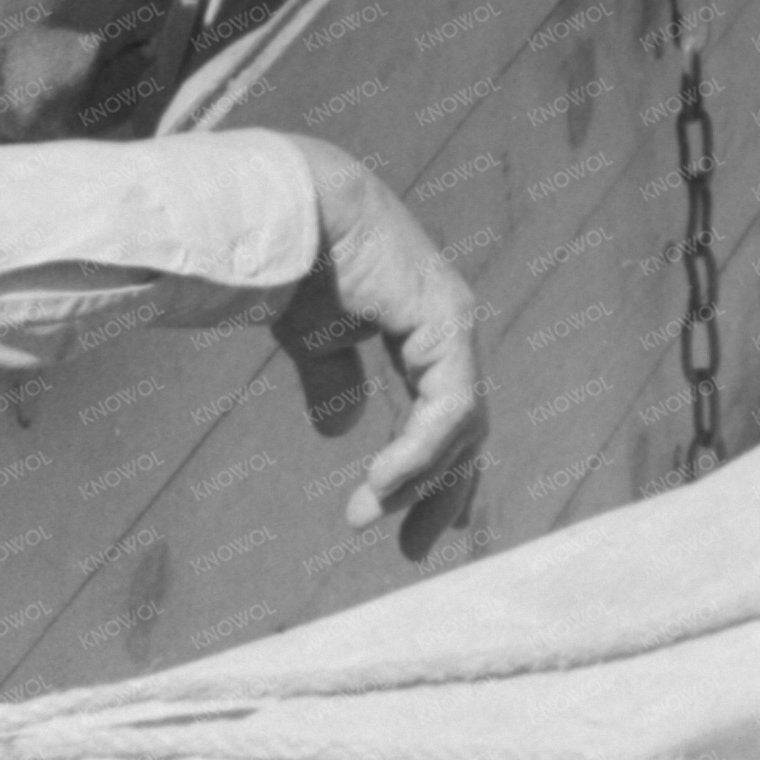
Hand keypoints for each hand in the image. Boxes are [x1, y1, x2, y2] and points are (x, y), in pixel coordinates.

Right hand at [279, 137, 485, 539]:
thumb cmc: (300, 262)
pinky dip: (418, 453)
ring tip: (372, 516)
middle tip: (417, 548)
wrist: (293, 211)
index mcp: (424, 330)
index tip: (412, 528)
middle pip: (466, 431)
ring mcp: (453, 326)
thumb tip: (342, 432)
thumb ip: (334, 380)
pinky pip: (447, 409)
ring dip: (420, 480)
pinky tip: (382, 483)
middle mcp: (448, 329)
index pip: (449, 415)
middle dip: (443, 492)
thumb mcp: (316, 339)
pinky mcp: (444, 326)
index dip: (435, 473)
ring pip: (461, 427)